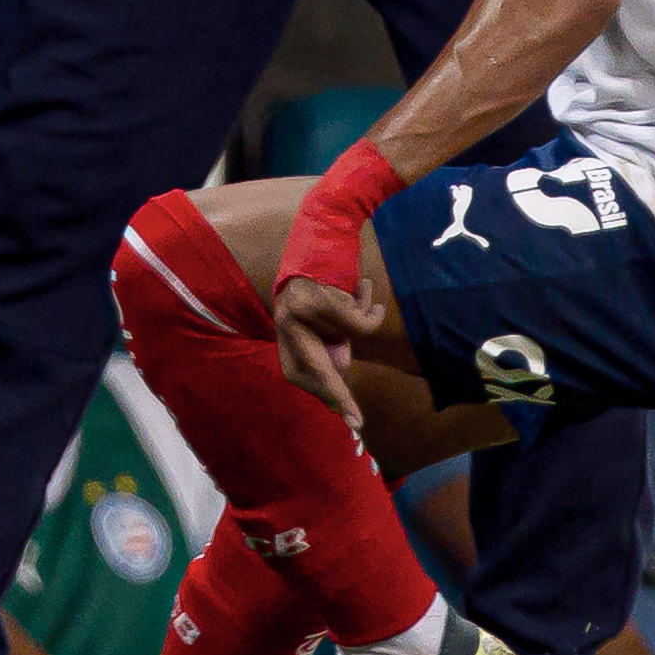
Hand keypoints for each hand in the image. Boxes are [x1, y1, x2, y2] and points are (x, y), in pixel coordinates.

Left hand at [272, 275, 383, 436]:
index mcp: (284, 328)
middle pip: (315, 371)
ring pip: (348, 338)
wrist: (322, 231)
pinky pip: (357, 325)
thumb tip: (337, 386)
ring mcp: (298, 311)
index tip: (346, 416)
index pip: (299, 373)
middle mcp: (285, 321)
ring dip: (363, 319)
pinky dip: (370, 311)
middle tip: (357, 424)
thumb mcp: (320, 318)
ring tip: (362, 295)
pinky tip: (365, 287)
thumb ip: (327, 347)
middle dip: (337, 396)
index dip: (324, 393)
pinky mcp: (316, 299)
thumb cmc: (324, 277)